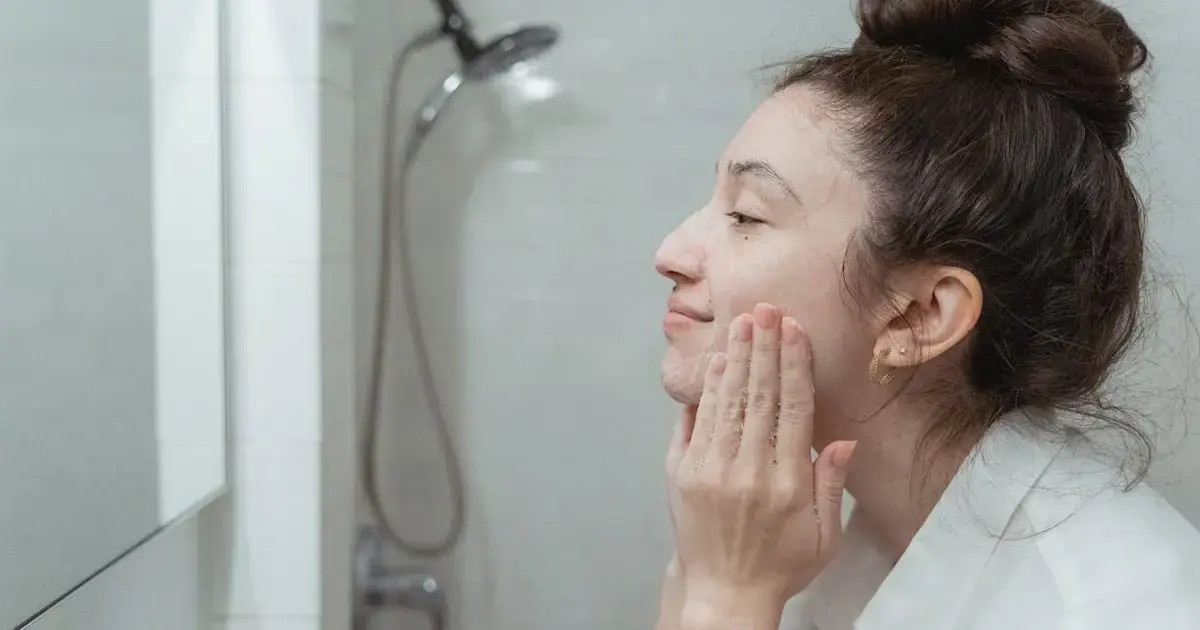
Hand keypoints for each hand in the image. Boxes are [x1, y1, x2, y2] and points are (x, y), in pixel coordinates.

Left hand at [665, 303, 856, 627]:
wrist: (724, 593)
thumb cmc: (780, 565)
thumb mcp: (823, 535)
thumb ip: (831, 485)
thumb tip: (843, 439)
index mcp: (788, 484)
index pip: (794, 410)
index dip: (794, 365)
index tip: (793, 330)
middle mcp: (748, 472)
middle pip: (759, 396)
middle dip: (763, 348)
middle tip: (765, 309)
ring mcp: (711, 470)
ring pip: (727, 402)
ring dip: (736, 359)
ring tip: (742, 323)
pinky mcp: (683, 473)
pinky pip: (696, 422)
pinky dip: (708, 390)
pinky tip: (718, 363)